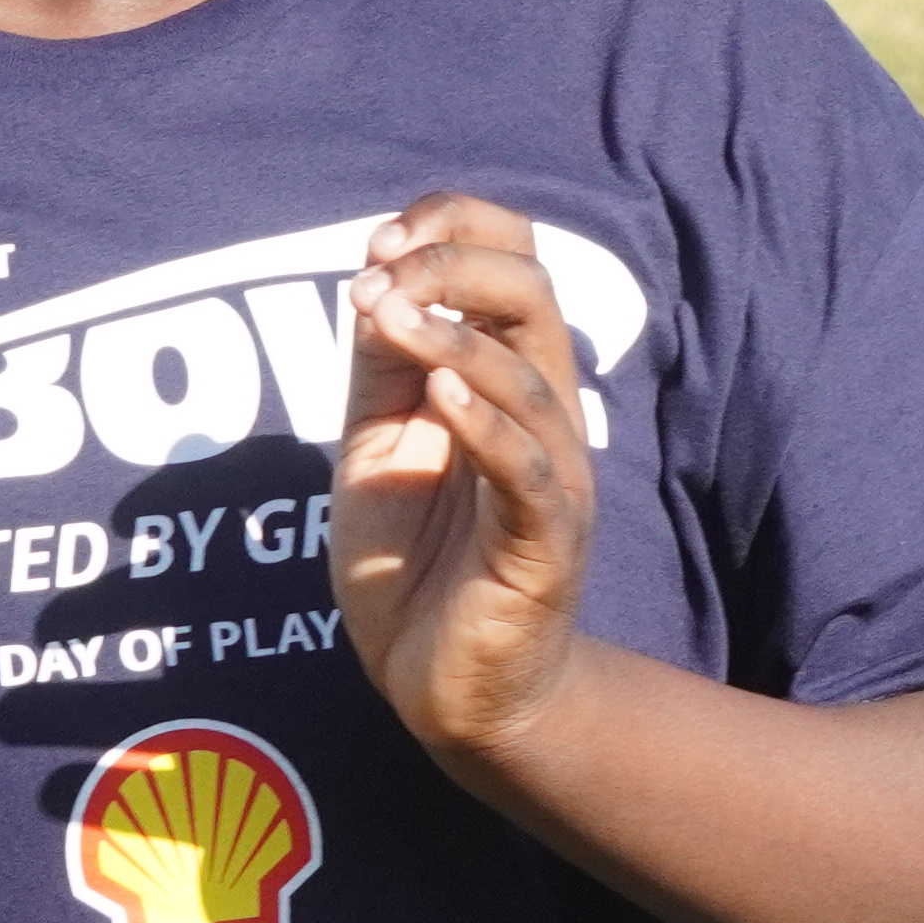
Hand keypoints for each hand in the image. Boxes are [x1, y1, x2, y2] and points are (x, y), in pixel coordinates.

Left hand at [328, 193, 600, 764]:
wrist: (448, 693)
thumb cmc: (418, 567)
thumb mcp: (377, 447)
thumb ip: (379, 370)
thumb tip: (372, 279)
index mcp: (507, 379)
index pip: (514, 262)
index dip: (455, 228)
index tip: (380, 239)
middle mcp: (543, 416)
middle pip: (533, 295)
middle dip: (453, 262)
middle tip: (378, 271)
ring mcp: (551, 478)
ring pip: (528, 378)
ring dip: (452, 335)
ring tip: (387, 312)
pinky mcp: (546, 544)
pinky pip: (528, 473)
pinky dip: (486, 424)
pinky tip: (439, 394)